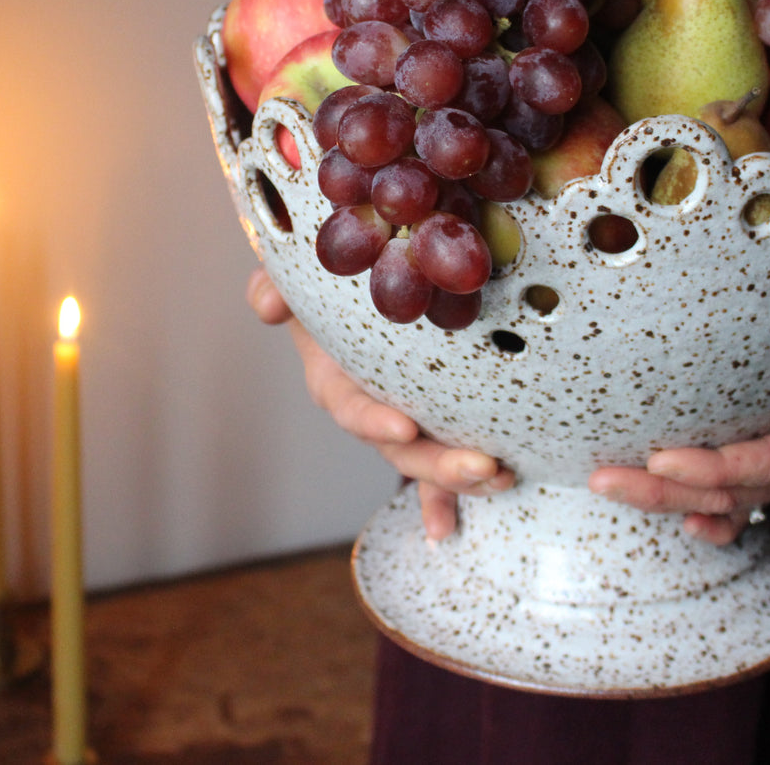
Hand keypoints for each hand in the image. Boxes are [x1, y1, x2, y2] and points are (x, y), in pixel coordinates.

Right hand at [246, 267, 514, 538]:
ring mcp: (405, 419)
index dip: (374, 422)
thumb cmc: (324, 283)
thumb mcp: (295, 279)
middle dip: (438, 465)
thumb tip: (267, 306)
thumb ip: (274, 287)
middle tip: (480, 465)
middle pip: (400, 451)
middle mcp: (372, 410)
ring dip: (464, 476)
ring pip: (429, 460)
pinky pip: (449, 451)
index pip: (352, 409)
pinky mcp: (434, 418)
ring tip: (502, 477)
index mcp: (336, 383)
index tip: (405, 428)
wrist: (355, 287)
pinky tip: (502, 490)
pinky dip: (466, 481)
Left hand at [589, 293, 769, 544]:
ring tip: (606, 485)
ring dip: (668, 497)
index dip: (721, 467)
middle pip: (739, 489)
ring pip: (730, 496)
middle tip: (603, 479)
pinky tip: (666, 509)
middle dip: (669, 490)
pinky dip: (704, 509)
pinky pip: (742, 497)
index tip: (664, 458)